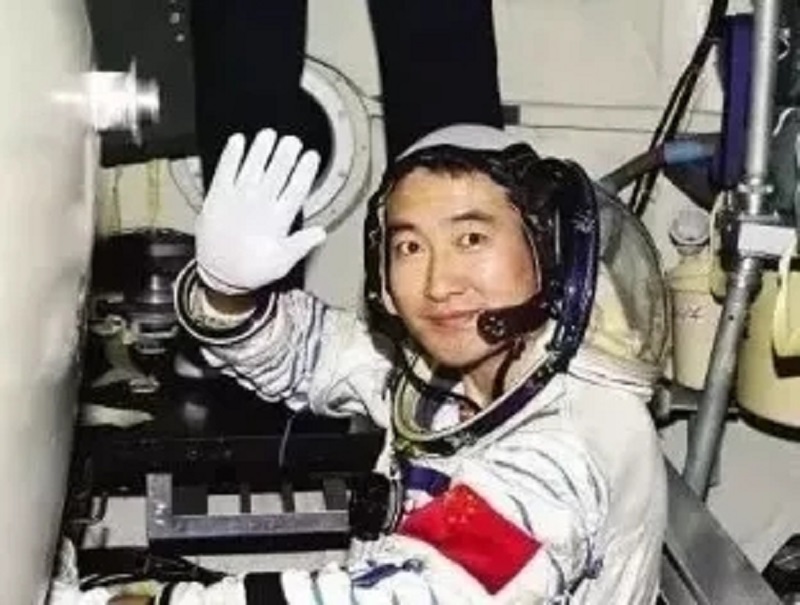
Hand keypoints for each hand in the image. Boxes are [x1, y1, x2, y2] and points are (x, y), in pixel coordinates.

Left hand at [195, 128, 325, 294]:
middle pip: (278, 170)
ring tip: (269, 135)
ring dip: (262, 147)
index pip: (297, 186)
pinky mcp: (218, 196)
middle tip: (292, 140)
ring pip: (253, 164)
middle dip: (287, 152)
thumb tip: (320, 233)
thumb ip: (302, 244)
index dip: (306, 169)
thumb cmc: (250, 270)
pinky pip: (225, 169)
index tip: (311, 156)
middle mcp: (260, 203)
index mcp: (278, 218)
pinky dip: (232, 154)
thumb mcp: (283, 262)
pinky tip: (238, 141)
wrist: (218, 275)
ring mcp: (238, 197)